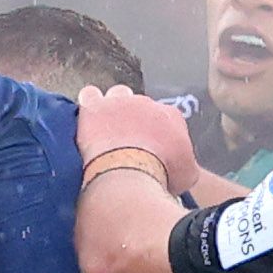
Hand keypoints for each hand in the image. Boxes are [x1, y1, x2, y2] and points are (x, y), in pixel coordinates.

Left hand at [75, 85, 198, 194]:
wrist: (131, 173)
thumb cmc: (160, 177)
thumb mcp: (186, 175)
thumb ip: (186, 164)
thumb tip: (183, 168)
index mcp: (170, 116)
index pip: (165, 119)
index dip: (157, 134)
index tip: (151, 149)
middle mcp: (146, 102)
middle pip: (140, 106)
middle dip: (135, 120)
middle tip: (128, 144)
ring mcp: (119, 102)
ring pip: (117, 95)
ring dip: (113, 108)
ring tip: (107, 130)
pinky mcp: (94, 107)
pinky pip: (89, 96)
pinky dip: (89, 105)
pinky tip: (86, 121)